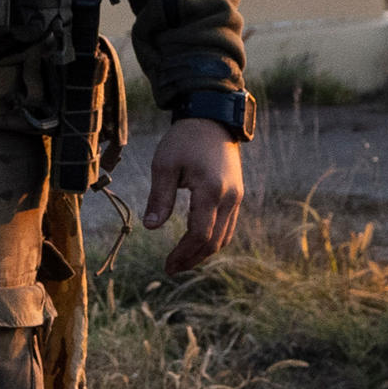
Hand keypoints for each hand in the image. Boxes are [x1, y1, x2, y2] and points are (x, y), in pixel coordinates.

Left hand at [141, 114, 244, 268]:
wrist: (211, 119)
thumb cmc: (184, 140)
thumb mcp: (165, 165)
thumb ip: (159, 197)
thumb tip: (150, 228)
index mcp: (211, 190)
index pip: (200, 233)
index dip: (184, 253)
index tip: (167, 265)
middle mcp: (229, 198)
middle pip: (215, 241)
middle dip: (193, 258)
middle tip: (171, 269)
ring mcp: (236, 197)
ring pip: (224, 236)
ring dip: (204, 252)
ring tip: (181, 261)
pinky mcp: (236, 195)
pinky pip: (228, 226)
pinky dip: (212, 239)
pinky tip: (195, 244)